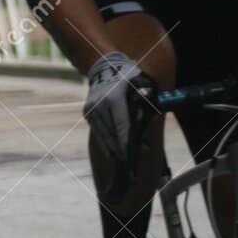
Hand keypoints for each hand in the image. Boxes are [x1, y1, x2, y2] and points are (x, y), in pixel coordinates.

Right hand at [83, 51, 151, 174]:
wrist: (106, 67)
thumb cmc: (129, 77)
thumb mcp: (142, 85)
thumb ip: (147, 102)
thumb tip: (150, 122)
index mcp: (114, 100)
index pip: (121, 128)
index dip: (126, 146)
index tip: (130, 160)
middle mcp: (100, 106)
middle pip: (112, 135)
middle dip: (122, 153)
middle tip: (130, 170)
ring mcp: (91, 110)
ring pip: (104, 136)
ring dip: (114, 150)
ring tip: (123, 164)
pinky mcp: (88, 113)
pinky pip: (99, 132)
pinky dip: (106, 144)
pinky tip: (113, 154)